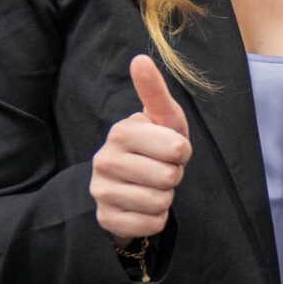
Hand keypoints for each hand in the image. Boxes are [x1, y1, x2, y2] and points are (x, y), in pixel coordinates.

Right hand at [90, 55, 190, 238]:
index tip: (167, 150)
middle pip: (170, 178)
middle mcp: (104, 160)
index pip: (178, 149)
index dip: (181, 153)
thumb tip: (140, 58)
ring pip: (161, 202)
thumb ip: (154, 92)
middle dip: (173, 177)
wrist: (129, 187)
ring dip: (166, 198)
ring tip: (152, 187)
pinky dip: (157, 219)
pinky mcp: (106, 219)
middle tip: (159, 171)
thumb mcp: (161, 119)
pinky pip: (151, 224)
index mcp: (120, 132)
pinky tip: (144, 207)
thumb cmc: (153, 147)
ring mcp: (101, 191)